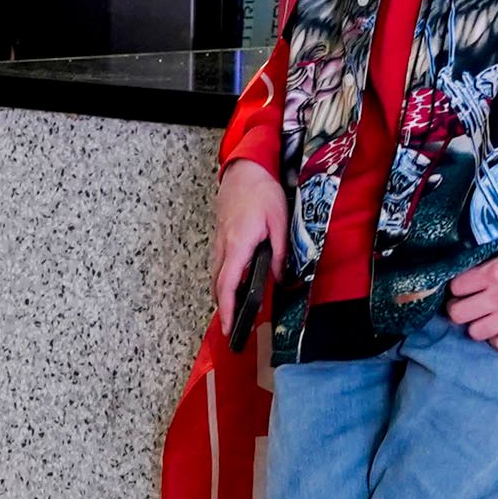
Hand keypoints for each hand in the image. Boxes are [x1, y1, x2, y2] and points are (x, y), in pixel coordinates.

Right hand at [213, 160, 288, 338]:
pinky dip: (223, 281)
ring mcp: (219, 242)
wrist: (244, 170)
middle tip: (235, 328)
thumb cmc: (263, 192)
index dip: (227, 308)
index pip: (228, 283)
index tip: (229, 326)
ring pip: (216, 276)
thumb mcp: (279, 222)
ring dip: (223, 295)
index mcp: (239, 244)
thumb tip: (281, 279)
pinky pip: (218, 265)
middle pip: (218, 285)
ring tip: (236, 312)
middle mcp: (224, 246)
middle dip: (224, 308)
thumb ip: (280, 253)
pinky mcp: (220, 238)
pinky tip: (235, 286)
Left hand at [444, 230, 497, 350]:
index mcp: (493, 272)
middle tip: (467, 305)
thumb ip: (491, 266)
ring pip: (474, 332)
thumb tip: (474, 277)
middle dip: (458, 308)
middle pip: (457, 313)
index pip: (456, 287)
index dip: (457, 288)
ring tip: (486, 318)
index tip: (463, 288)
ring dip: (477, 325)